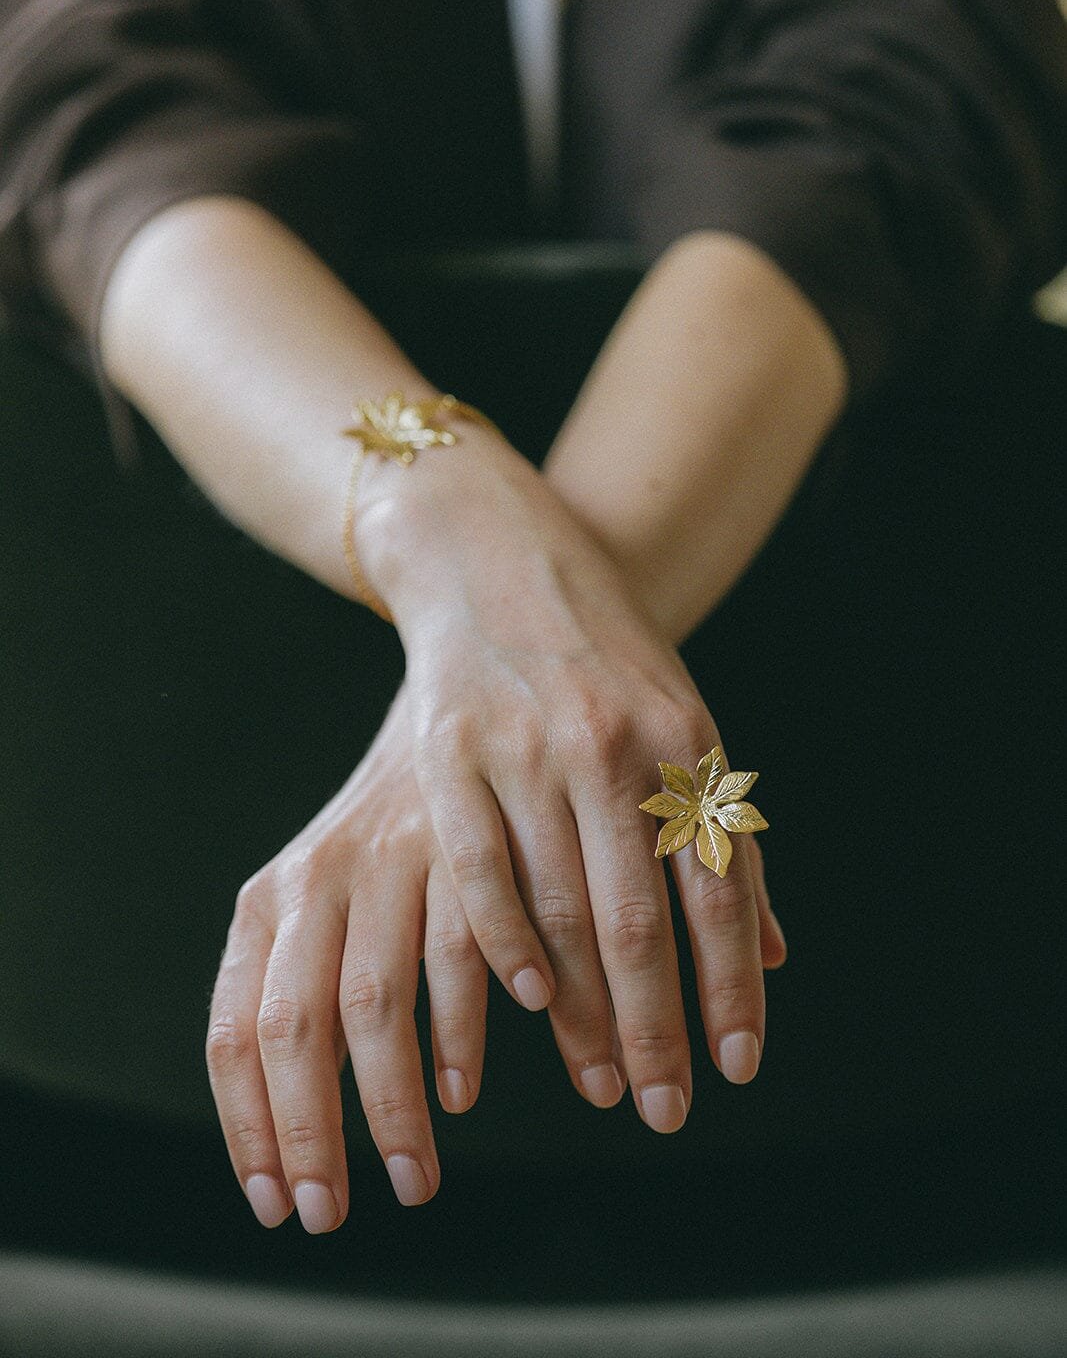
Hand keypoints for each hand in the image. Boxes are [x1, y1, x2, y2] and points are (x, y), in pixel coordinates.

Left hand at [206, 683, 488, 1227]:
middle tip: (328, 1213)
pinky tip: (458, 1094)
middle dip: (309, 1134)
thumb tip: (288, 1125)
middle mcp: (318, 880)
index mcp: (268, 898)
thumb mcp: (318, 902)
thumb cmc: (380, 837)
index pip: (234, 1030)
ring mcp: (391, 866)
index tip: (271, 1199)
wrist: (447, 714)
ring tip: (410, 1182)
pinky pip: (455, 964)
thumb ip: (300, 992)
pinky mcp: (465, 857)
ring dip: (391, 1110)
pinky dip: (456, 1038)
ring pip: (374, 1009)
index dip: (247, 1127)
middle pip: (294, 1029)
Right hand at [357, 427, 786, 1135]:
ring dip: (584, 1010)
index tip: (737, 1066)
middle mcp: (610, 747)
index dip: (732, 984)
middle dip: (656, 1027)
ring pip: (560, 909)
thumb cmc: (604, 661)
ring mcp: (526, 749)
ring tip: (601, 1080)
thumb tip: (774, 953)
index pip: (719, 888)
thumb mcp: (680, 725)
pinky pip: (480, 871)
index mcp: (680, 742)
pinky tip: (528, 1003)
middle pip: (639, 919)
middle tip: (665, 1109)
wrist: (499, 558)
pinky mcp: (451, 751)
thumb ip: (720, 834)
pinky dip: (504, 945)